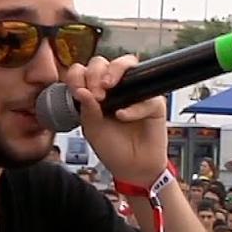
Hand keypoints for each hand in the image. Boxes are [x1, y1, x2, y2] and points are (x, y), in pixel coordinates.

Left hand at [64, 55, 167, 183]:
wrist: (132, 168)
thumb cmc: (113, 148)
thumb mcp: (92, 130)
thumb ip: (87, 110)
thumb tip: (81, 91)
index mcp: (95, 91)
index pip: (83, 71)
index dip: (78, 76)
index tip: (77, 91)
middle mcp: (114, 87)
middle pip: (103, 62)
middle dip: (94, 73)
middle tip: (94, 93)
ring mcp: (135, 91)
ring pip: (128, 63)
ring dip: (114, 72)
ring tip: (105, 90)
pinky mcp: (154, 102)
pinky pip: (145, 96)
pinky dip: (133, 107)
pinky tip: (122, 117)